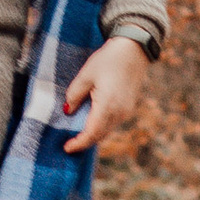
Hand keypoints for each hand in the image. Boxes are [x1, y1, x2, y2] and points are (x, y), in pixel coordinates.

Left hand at [60, 34, 152, 155]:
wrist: (133, 51)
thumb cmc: (108, 60)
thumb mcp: (86, 75)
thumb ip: (75, 95)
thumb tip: (68, 111)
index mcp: (107, 106)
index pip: (91, 133)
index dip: (79, 143)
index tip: (67, 148)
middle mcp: (119, 113)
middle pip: (99, 135)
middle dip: (84, 142)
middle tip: (69, 144)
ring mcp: (126, 111)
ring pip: (107, 131)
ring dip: (93, 135)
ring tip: (78, 135)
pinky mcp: (128, 107)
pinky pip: (113, 123)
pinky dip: (101, 127)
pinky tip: (91, 123)